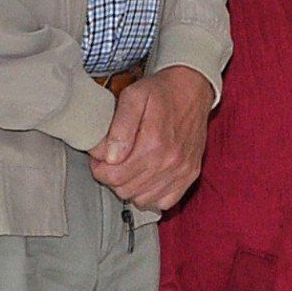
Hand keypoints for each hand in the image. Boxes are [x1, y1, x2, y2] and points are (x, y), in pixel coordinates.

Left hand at [91, 65, 213, 209]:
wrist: (192, 89)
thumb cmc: (161, 92)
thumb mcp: (133, 97)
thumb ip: (119, 127)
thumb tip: (110, 157)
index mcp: (153, 144)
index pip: (113, 177)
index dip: (99, 168)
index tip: (101, 157)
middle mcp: (170, 162)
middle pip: (125, 190)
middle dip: (113, 177)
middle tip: (113, 160)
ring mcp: (182, 171)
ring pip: (142, 199)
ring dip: (131, 186)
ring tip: (130, 166)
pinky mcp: (190, 174)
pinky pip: (164, 201)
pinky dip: (152, 194)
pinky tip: (147, 176)